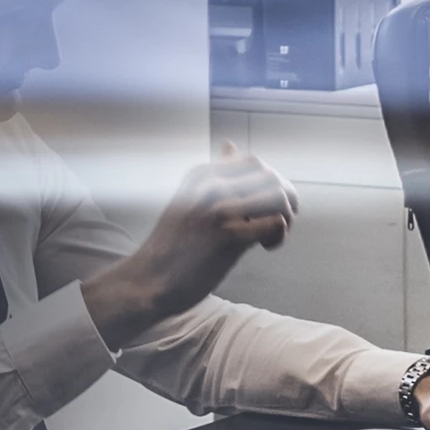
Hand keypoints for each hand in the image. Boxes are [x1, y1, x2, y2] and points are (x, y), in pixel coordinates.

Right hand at [81, 143, 298, 347]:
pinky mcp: (226, 235)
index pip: (254, 162)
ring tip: (270, 237)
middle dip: (284, 199)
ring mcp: (218, 209)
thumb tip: (229, 145)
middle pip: (271, 176)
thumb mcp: (187, 201)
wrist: (144, 284)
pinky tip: (266, 247)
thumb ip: (214, 176)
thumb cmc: (171, 247)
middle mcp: (210, 186)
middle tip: (275, 224)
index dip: (270, 184)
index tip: (263, 209)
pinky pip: (275, 222)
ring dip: (284, 217)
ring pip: (278, 196)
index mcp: (201, 175)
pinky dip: (279, 234)